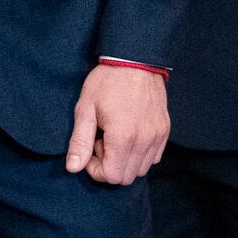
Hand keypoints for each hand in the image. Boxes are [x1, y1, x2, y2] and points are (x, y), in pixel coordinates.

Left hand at [65, 64, 168, 185]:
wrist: (135, 59)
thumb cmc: (107, 81)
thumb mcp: (85, 108)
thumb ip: (80, 141)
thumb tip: (73, 168)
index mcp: (123, 137)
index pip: (111, 176)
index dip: (95, 169)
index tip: (90, 148)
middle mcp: (145, 141)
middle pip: (127, 177)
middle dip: (110, 165)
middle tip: (101, 140)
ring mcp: (157, 137)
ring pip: (141, 169)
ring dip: (125, 160)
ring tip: (114, 135)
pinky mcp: (165, 131)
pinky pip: (154, 157)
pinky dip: (140, 154)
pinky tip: (128, 133)